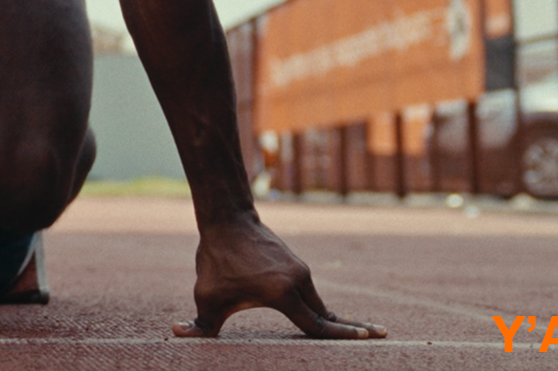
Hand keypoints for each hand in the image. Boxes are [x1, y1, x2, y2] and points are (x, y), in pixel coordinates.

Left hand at [172, 214, 385, 339]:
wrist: (227, 220)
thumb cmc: (215, 261)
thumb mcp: (205, 296)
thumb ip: (197, 324)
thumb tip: (175, 333)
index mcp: (282, 293)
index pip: (316, 324)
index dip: (342, 335)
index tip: (369, 337)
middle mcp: (298, 280)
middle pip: (326, 315)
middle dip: (351, 328)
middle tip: (382, 336)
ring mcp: (300, 270)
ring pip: (318, 303)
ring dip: (333, 318)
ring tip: (360, 331)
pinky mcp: (297, 264)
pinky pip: (311, 291)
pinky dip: (319, 305)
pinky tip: (328, 315)